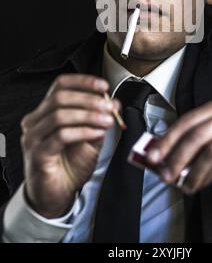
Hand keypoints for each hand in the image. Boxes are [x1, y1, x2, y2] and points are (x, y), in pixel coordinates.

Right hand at [21, 74, 120, 217]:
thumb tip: (112, 104)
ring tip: (107, 120)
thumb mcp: (89, 138)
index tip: (103, 85)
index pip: (60, 85)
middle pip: (60, 97)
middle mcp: (35, 121)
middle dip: (89, 99)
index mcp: (45, 112)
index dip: (83, 82)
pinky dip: (83, 131)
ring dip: (88, 115)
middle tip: (109, 105)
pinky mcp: (38, 154)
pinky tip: (97, 132)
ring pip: (60, 115)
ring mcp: (33, 137)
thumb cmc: (69, 166)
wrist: (56, 195)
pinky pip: (61, 136)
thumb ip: (97, 120)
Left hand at [146, 96, 211, 193]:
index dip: (167, 139)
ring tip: (182, 184)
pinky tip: (200, 183)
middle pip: (196, 134)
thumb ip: (202, 137)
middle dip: (175, 156)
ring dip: (192, 171)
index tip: (152, 155)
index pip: (187, 120)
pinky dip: (209, 176)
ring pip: (211, 151)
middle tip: (163, 173)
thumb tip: (172, 155)